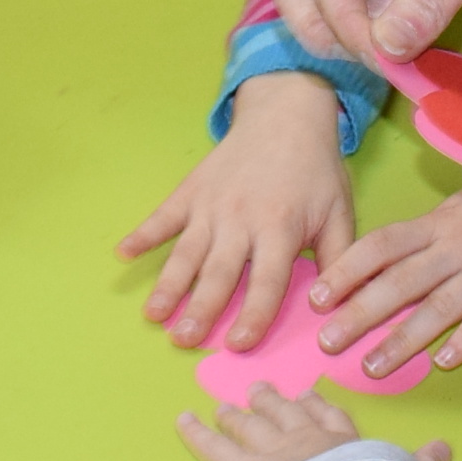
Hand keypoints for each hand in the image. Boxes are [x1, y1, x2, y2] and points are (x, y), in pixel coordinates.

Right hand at [122, 77, 358, 349]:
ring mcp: (211, 205)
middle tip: (183, 341)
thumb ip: (337, 260)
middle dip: (200, 309)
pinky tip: (122, 253)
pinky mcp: (191, 191)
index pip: (267, 281)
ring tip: (153, 315)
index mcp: (281, 228)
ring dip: (169, 285)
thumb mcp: (339, 213)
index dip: (254, 315)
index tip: (237, 344)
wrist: (286, 115)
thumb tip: (334, 306)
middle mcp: (242, 219)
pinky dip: (142, 234)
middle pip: (219, 273)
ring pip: (187, 252)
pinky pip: (163, 216)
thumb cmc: (315, 171)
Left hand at [178, 385, 452, 460]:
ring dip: (235, 416)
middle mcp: (306, 437)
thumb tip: (445, 448)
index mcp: (345, 440)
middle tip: (260, 388)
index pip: (327, 416)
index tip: (308, 394)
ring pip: (250, 427)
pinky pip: (215, 449)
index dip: (316, 406)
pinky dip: (196, 434)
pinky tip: (182, 420)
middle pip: (285, 414)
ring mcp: (273, 450)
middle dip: (272, 401)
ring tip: (223, 405)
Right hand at [272, 0, 461, 73]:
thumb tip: (385, 49)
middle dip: (329, 26)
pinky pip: (387, 16)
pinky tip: (409, 66)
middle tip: (373, 62)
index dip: (339, 15)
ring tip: (390, 70)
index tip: (376, 53)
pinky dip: (389, 42)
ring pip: (345, 3)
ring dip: (356, 39)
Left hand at [315, 192, 461, 372]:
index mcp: (436, 225)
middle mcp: (455, 247)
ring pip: (438, 305)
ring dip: (403, 338)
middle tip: (328, 341)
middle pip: (400, 281)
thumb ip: (422, 239)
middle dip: (361, 312)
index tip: (317, 297)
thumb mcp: (458, 212)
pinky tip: (446, 361)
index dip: (347, 270)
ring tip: (373, 366)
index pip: (381, 246)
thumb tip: (372, 268)